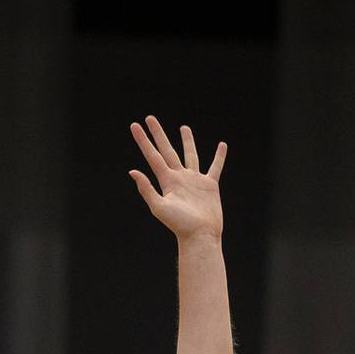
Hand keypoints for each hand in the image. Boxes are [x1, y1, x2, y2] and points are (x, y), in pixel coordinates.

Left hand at [128, 117, 226, 240]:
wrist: (200, 235)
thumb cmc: (179, 225)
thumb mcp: (159, 207)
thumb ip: (146, 189)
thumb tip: (132, 171)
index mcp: (166, 181)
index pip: (152, 155)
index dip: (143, 140)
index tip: (135, 125)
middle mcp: (179, 177)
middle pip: (167, 150)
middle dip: (158, 134)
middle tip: (150, 118)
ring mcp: (194, 180)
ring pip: (190, 154)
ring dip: (187, 141)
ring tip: (183, 127)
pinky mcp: (210, 185)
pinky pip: (215, 167)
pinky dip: (219, 156)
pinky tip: (222, 145)